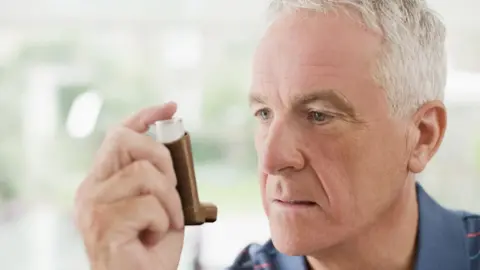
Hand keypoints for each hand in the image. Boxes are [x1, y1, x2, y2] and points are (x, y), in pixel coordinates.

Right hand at [75, 102, 184, 269]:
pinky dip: (164, 221)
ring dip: (169, 199)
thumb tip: (176, 146)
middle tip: (173, 187)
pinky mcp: (103, 225)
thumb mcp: (160, 204)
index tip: (170, 107)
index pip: (117, 135)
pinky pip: (149, 205)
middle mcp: (91, 189)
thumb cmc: (150, 248)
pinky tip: (154, 237)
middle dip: (162, 157)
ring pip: (144, 173)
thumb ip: (160, 177)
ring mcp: (93, 206)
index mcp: (102, 182)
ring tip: (166, 222)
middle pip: (125, 141)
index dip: (144, 116)